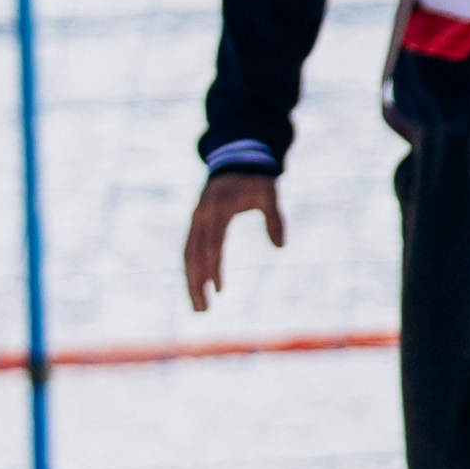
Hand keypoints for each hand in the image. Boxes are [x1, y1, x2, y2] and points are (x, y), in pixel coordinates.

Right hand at [183, 169, 281, 309]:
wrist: (237, 157)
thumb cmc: (256, 178)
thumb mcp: (269, 193)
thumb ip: (275, 218)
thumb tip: (281, 247)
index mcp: (217, 209)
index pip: (213, 244)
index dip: (214, 268)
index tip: (219, 290)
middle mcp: (201, 216)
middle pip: (193, 255)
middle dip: (195, 284)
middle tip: (202, 311)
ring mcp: (196, 220)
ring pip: (188, 255)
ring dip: (191, 281)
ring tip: (200, 307)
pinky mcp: (196, 223)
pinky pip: (191, 250)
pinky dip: (195, 269)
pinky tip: (205, 286)